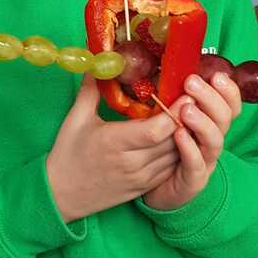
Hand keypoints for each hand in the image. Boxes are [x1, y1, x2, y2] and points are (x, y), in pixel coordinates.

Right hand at [46, 73, 192, 221]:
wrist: (61, 195)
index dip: (175, 113)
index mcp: (114, 142)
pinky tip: (181, 137)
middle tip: (195, 98)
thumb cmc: (67, 155)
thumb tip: (98, 62)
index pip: (155, 130)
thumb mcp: (75, 120)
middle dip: (186, 119)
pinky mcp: (144, 187)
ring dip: (186, 135)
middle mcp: (131, 162)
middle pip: (172, 140)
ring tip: (193, 115)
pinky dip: (179, 152)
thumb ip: (91, 90)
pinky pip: (170, 168)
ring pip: (175, 155)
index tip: (186, 93)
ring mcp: (140, 177)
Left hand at [143, 69, 241, 210]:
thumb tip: (165, 68)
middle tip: (192, 82)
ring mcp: (206, 161)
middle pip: (225, 118)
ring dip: (202, 121)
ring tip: (186, 108)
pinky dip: (189, 149)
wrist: (157, 191)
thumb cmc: (164, 150)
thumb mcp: (170, 119)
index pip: (230, 105)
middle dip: (211, 98)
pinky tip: (178, 135)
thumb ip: (173, 99)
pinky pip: (196, 164)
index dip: (228, 90)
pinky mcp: (193, 181)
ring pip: (214, 140)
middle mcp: (213, 141)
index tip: (216, 74)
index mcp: (211, 124)